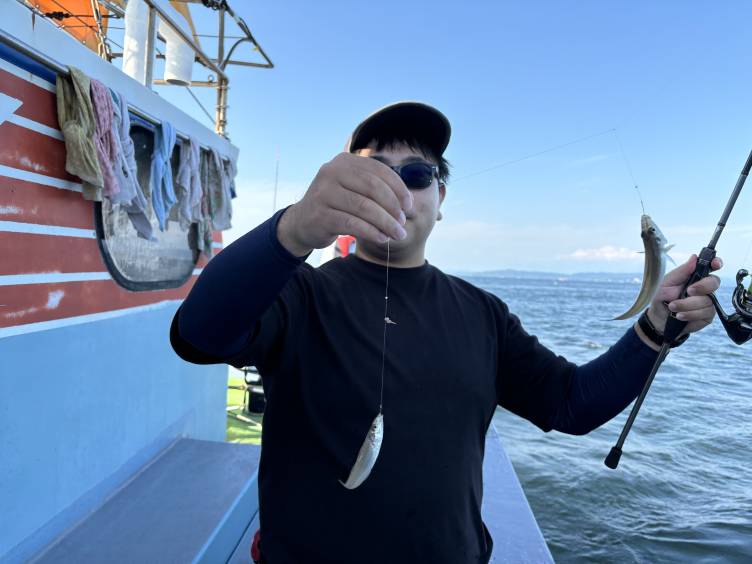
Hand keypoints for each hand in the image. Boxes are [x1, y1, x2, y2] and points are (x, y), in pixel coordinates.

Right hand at [277, 153, 413, 255]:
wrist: (302, 222)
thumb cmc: (337, 205)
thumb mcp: (354, 189)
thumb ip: (376, 188)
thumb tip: (408, 202)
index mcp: (344, 161)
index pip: (379, 170)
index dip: (398, 188)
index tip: (409, 206)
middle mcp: (331, 172)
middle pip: (373, 188)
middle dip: (393, 207)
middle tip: (403, 222)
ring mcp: (324, 192)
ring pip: (364, 207)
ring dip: (386, 223)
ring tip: (397, 234)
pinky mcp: (320, 215)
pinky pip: (353, 224)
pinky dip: (371, 232)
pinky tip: (382, 238)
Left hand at [646, 254, 723, 335]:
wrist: (658, 318)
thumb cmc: (662, 297)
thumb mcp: (667, 282)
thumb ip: (682, 271)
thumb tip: (694, 258)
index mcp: (695, 276)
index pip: (711, 266)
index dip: (717, 263)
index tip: (715, 264)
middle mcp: (704, 288)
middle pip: (714, 283)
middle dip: (701, 287)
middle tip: (688, 291)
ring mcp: (707, 302)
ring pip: (707, 301)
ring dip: (687, 305)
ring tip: (673, 307)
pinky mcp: (707, 316)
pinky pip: (704, 313)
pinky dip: (690, 314)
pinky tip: (680, 315)